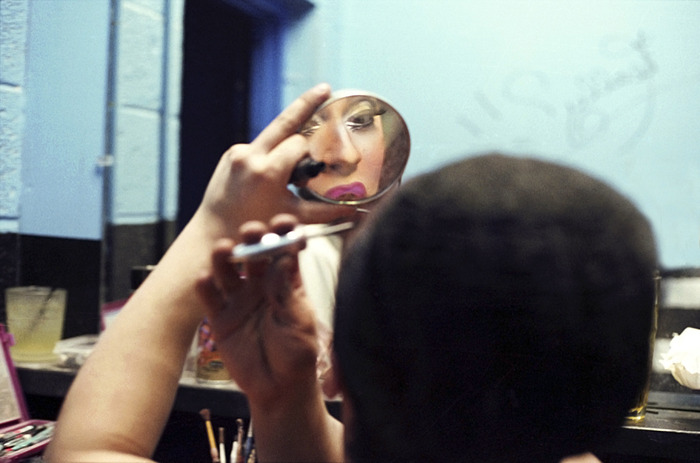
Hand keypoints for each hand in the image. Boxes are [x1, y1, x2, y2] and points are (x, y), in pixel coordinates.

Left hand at [192, 83, 354, 241]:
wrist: (214, 235)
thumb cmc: (255, 231)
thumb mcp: (293, 219)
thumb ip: (326, 212)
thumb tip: (356, 211)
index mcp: (267, 172)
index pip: (301, 145)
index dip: (311, 154)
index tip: (314, 168)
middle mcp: (250, 156)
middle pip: (286, 121)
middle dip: (307, 104)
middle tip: (325, 88)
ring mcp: (237, 153)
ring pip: (273, 137)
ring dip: (285, 146)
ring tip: (291, 165)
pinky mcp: (230, 154)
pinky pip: (259, 148)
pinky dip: (270, 156)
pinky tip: (267, 177)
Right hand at [196, 214, 319, 408]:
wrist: (278, 387)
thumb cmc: (297, 353)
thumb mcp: (298, 321)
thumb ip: (286, 292)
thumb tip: (282, 259)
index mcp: (287, 281)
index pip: (285, 250)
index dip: (284, 234)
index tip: (283, 222)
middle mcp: (262, 284)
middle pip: (254, 253)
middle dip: (252, 238)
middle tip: (251, 231)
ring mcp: (240, 298)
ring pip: (228, 270)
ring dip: (224, 257)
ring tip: (224, 249)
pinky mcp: (221, 316)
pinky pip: (210, 297)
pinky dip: (204, 286)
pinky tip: (204, 278)